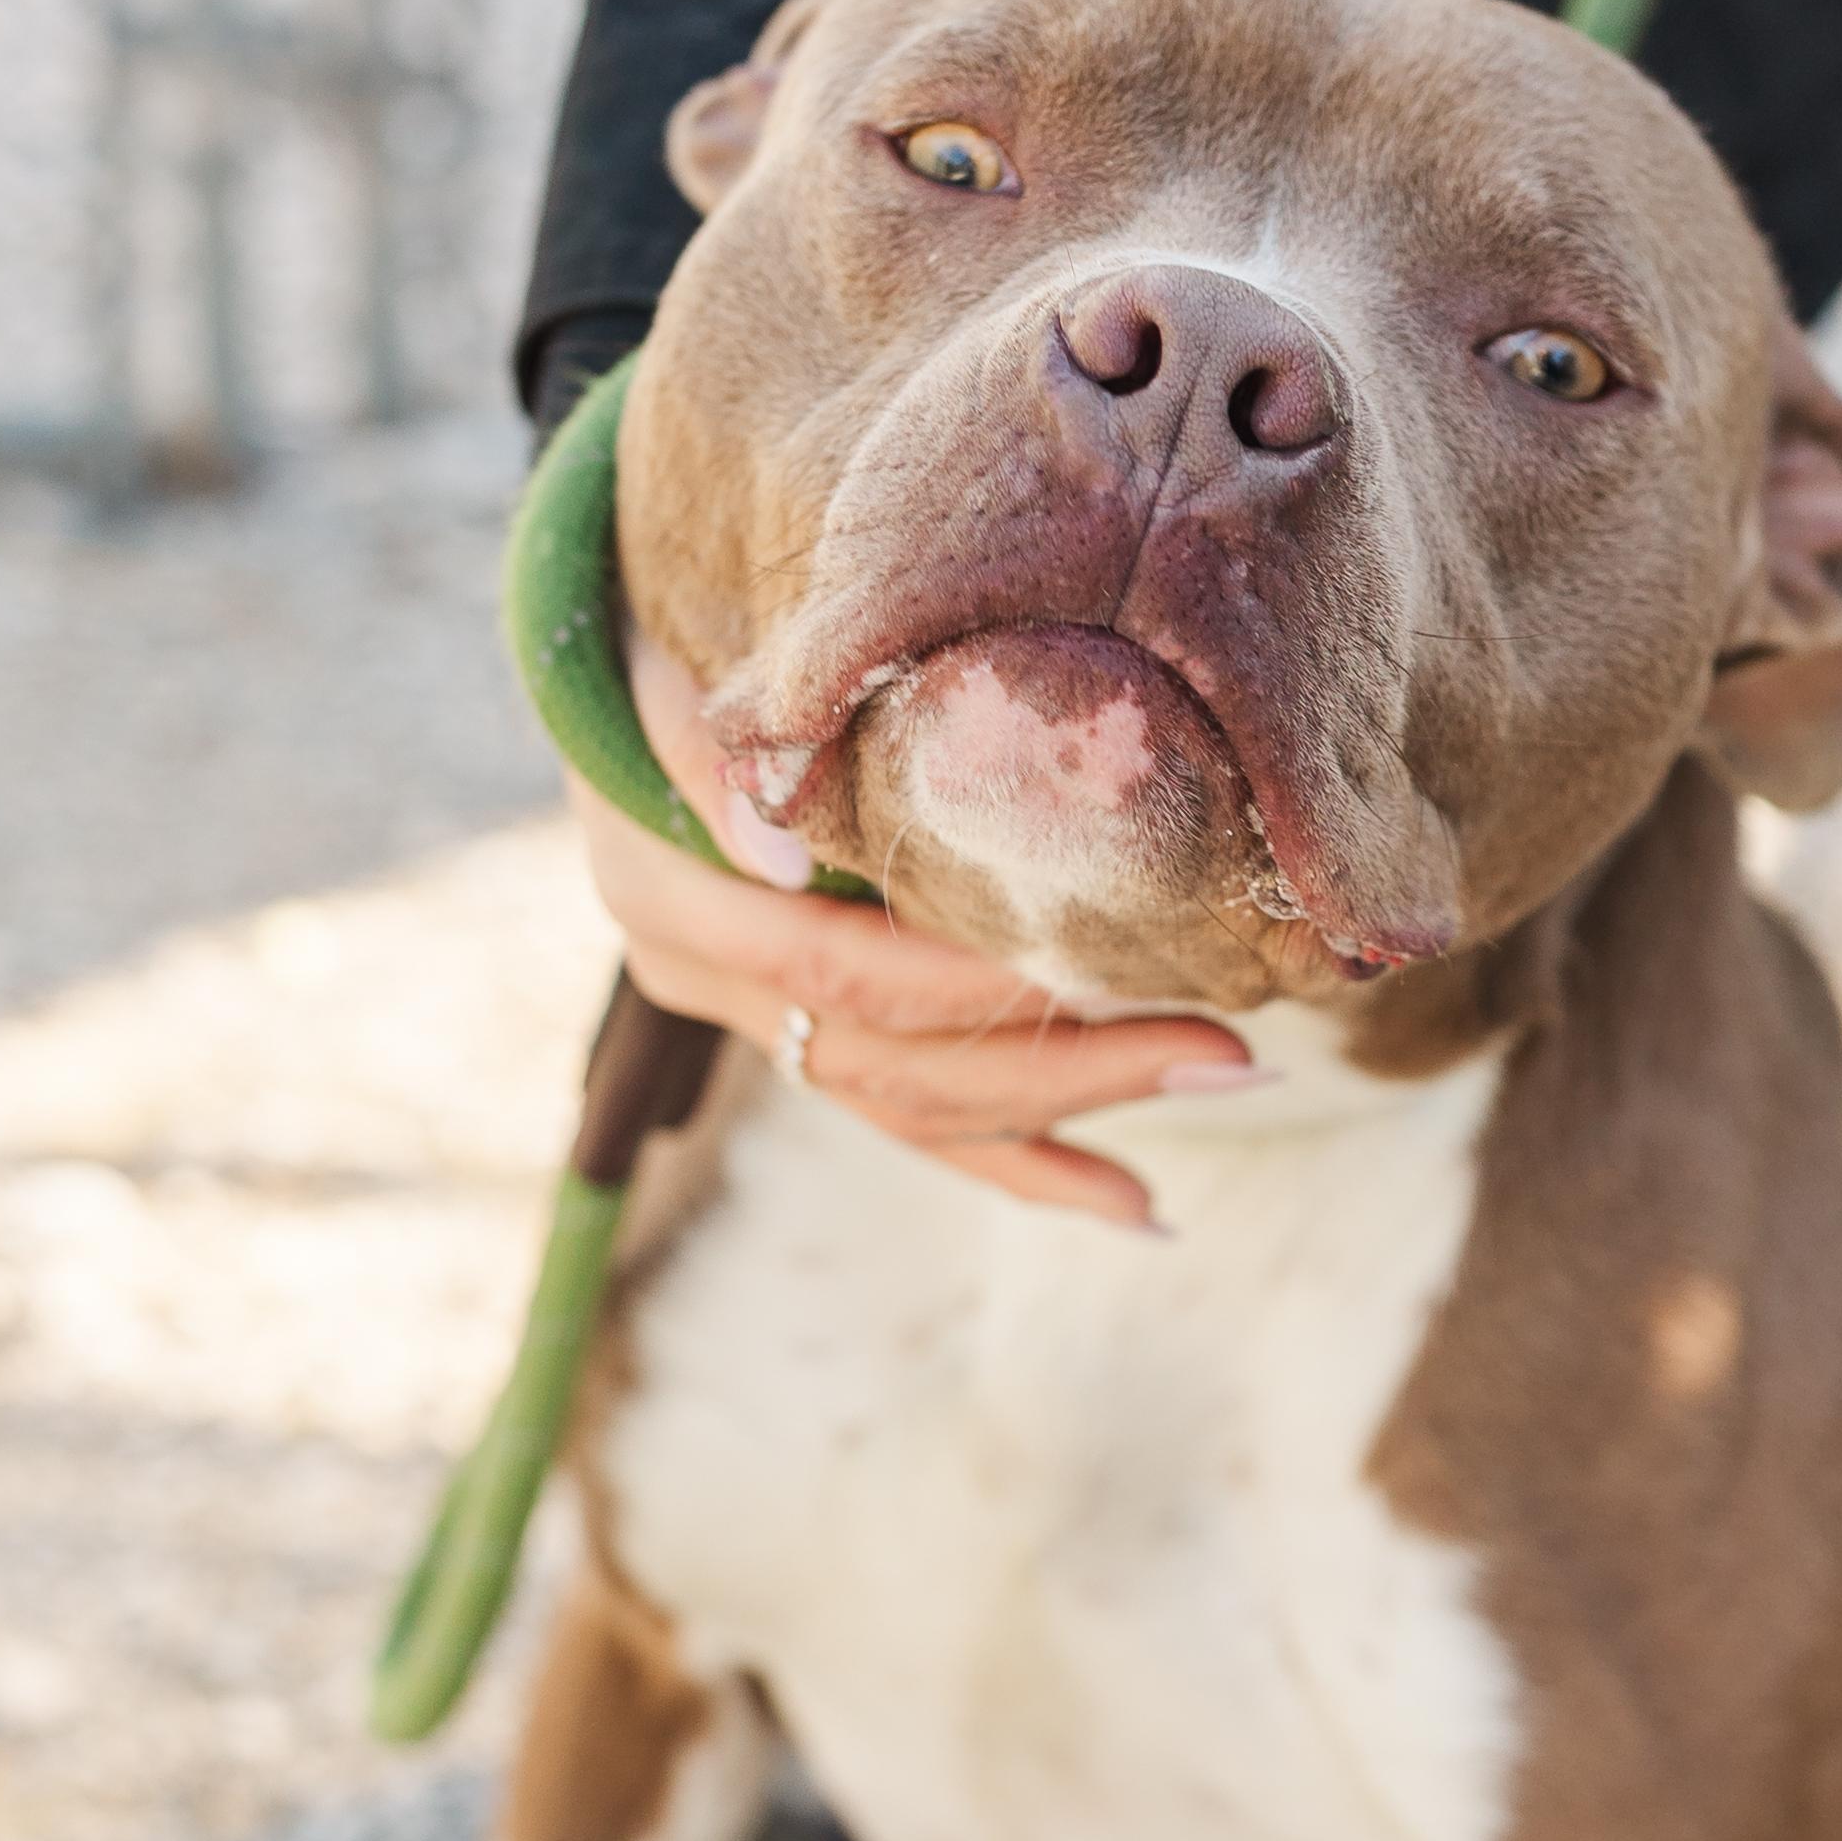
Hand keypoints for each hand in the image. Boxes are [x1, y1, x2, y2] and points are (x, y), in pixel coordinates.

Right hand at [568, 626, 1251, 1232]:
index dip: (966, 984)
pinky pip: (920, 1124)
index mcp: (670, 897)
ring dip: (1074, 1116)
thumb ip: (727, 749)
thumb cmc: (672, 638)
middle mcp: (706, 979)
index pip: (835, 967)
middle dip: (1068, 1068)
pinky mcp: (810, 1039)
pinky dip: (1028, 1163)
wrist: (617, 662)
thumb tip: (777, 849)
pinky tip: (1134, 1202)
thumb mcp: (681, 670)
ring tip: (1223, 1092)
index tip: (1107, 970)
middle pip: (898, 1063)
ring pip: (919, 1108)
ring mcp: (760, 1020)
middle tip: (1224, 1056)